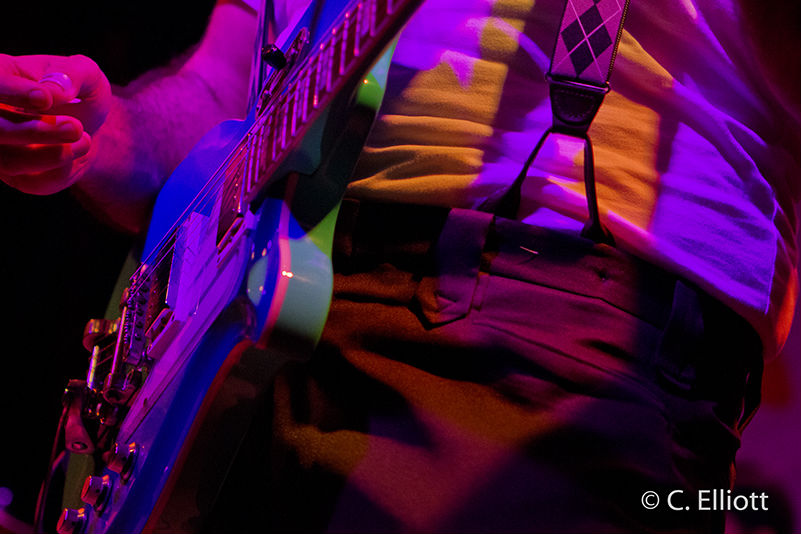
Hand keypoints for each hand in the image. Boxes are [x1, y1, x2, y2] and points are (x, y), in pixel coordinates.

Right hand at [0, 54, 111, 194]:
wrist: (91, 123)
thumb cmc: (80, 90)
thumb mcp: (87, 74)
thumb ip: (74, 74)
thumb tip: (53, 91)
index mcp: (0, 76)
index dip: (12, 93)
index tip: (45, 98)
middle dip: (34, 132)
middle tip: (75, 127)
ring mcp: (1, 149)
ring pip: (10, 163)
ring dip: (53, 155)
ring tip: (85, 138)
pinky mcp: (18, 176)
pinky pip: (34, 182)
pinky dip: (62, 170)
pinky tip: (80, 149)